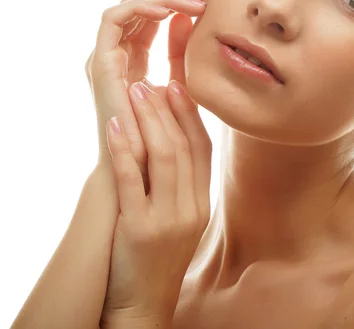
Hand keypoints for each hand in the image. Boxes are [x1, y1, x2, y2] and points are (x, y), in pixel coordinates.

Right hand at [85, 0, 210, 191]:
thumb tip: (192, 20)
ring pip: (130, 4)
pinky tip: (172, 9)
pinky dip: (141, 8)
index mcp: (135, 55)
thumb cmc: (167, 133)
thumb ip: (182, 54)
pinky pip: (114, 18)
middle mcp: (118, 51)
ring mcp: (107, 55)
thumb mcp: (182, 84)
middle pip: (143, 2)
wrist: (144, 169)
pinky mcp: (100, 61)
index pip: (156, 12)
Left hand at [100, 79, 211, 327]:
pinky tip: (114, 127)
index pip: (203, 149)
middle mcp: (191, 208)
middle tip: (150, 83)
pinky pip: (132, 181)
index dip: (191, 116)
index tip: (177, 87)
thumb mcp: (182, 221)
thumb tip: (173, 140)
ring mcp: (167, 219)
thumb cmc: (158, 260)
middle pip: (184, 147)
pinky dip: (123, 149)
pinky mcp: (139, 229)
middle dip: (166, 110)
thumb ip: (183, 185)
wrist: (144, 307)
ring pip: (165, 157)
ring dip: (149, 121)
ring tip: (135, 92)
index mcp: (202, 203)